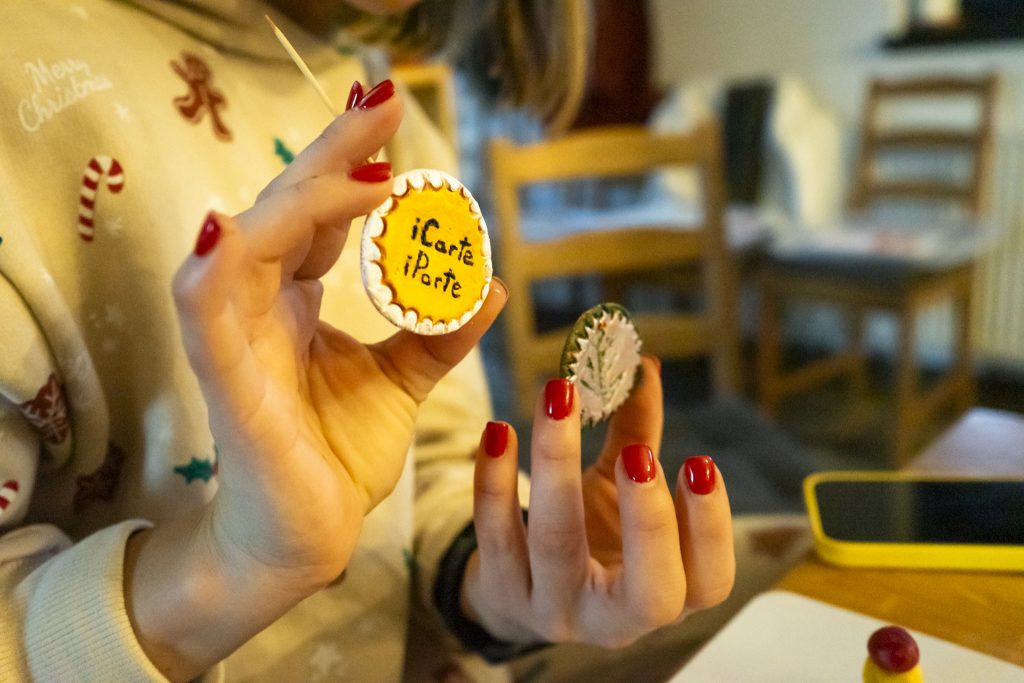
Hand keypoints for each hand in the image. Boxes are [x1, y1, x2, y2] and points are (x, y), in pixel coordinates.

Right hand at [125, 84, 505, 678]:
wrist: (307, 536)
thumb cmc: (337, 456)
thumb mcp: (403, 382)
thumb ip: (438, 333)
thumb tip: (491, 282)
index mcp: (294, 300)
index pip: (320, 215)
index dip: (353, 167)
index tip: (398, 127)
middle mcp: (258, 305)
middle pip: (287, 207)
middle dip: (335, 152)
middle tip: (386, 105)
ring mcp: (234, 336)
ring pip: (251, 239)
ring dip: (302, 195)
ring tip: (370, 169)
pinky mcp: (222, 377)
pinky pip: (206, 305)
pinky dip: (223, 261)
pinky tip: (246, 224)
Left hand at [462, 357, 734, 647]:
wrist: (519, 585)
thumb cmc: (589, 533)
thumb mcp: (618, 490)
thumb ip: (638, 433)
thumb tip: (645, 364)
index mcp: (663, 594)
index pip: (708, 583)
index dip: (710, 527)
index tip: (698, 462)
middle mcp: (615, 620)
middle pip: (648, 593)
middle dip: (649, 521)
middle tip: (640, 454)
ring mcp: (554, 612)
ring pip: (558, 548)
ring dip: (559, 468)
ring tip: (561, 400)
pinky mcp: (502, 595)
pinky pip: (496, 537)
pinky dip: (495, 481)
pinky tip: (497, 431)